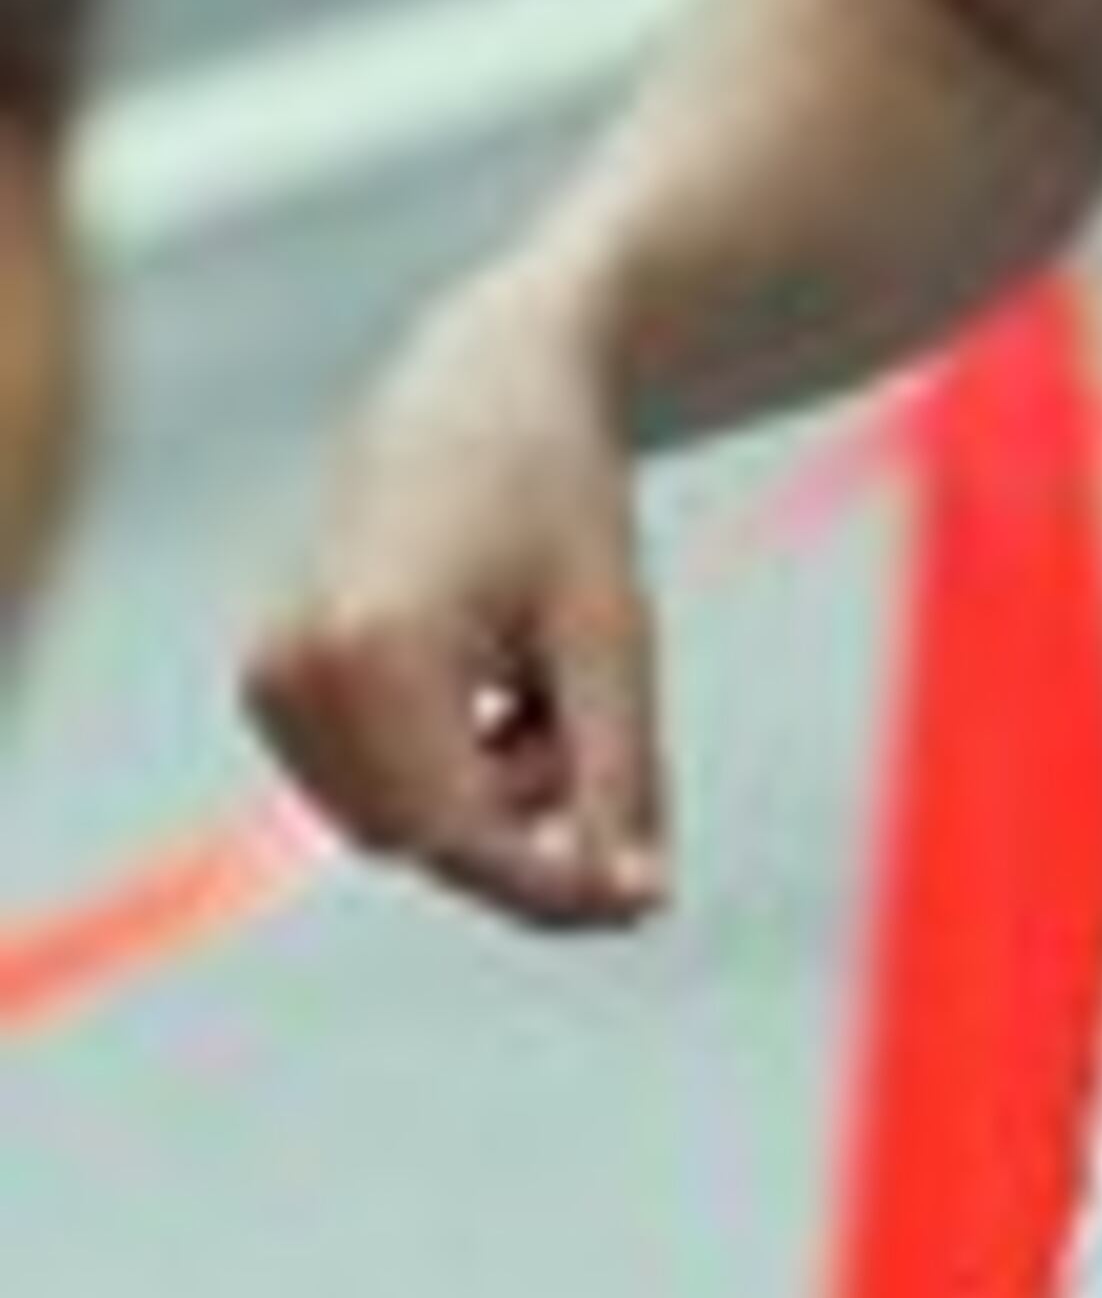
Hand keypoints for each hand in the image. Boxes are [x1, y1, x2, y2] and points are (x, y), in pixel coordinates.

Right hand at [241, 290, 670, 931]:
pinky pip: (374, 790)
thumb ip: (619, 777)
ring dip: (485, 789)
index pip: (454, 833)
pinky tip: (480, 676)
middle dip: (521, 817)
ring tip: (530, 680)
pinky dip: (445, 765)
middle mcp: (296, 667)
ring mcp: (268, 679)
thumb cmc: (559, 502)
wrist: (474, 393)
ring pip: (399, 826)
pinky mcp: (269, 688)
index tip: (637, 904)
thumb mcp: (611, 638)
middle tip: (584, 715)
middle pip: (424, 842)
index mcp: (373, 645)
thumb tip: (636, 902)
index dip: (549, 887)